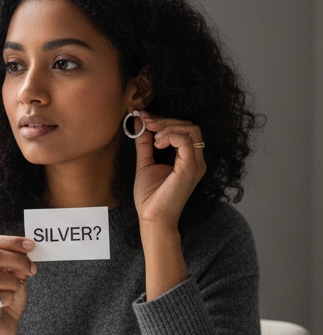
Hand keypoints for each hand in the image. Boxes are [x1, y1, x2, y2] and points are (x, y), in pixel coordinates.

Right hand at [0, 234, 35, 333]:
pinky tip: (5, 304)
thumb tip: (26, 248)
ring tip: (14, 291)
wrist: (1, 327)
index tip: (30, 245)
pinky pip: (0, 295)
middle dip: (19, 261)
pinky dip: (10, 299)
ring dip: (14, 283)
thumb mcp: (12, 275)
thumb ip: (14, 261)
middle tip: (31, 269)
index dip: (12, 241)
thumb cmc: (6, 301)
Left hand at [132, 111, 205, 231]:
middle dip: (165, 120)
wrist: (152, 218)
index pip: (184, 129)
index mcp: (188, 158)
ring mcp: (195, 164)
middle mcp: (196, 160)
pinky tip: (157, 143)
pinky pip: (186, 142)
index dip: (163, 120)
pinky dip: (171, 136)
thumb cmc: (150, 196)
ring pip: (191, 130)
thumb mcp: (145, 163)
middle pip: (189, 126)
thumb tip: (138, 122)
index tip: (143, 117)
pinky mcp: (190, 169)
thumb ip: (144, 143)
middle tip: (146, 122)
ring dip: (168, 127)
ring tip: (153, 137)